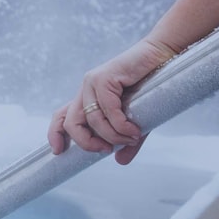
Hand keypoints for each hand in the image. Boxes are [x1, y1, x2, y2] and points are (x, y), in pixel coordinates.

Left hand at [47, 38, 176, 164]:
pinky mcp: (104, 77)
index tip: (58, 152)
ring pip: (92, 119)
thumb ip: (127, 140)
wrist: (164, 56)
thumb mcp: (136, 121)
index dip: (55, 133)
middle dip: (86, 142)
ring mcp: (92, 82)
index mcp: (88, 98)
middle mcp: (86, 90)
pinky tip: (134, 131)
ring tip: (132, 139)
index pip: (61, 117)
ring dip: (112, 135)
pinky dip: (120, 124)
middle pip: (70, 122)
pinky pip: (107, 109)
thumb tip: (121, 161)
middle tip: (107, 150)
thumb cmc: (152, 86)